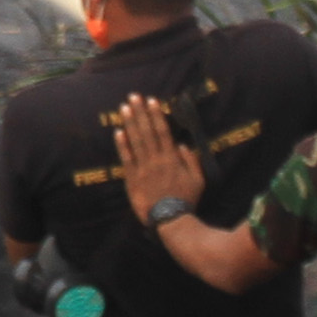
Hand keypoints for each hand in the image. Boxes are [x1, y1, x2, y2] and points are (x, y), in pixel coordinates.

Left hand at [113, 95, 204, 224]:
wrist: (170, 219)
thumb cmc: (186, 200)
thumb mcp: (198, 180)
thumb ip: (192, 161)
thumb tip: (183, 145)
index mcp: (172, 158)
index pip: (163, 131)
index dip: (157, 115)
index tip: (152, 101)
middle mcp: (156, 159)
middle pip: (147, 131)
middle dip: (140, 112)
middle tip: (134, 96)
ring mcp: (143, 168)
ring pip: (135, 141)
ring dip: (130, 123)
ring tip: (124, 108)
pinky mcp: (132, 178)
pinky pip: (126, 159)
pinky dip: (122, 145)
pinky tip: (118, 131)